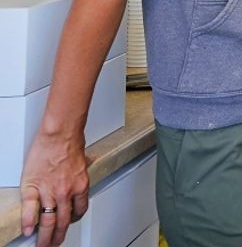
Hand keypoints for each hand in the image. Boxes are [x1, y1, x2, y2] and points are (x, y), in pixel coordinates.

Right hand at [20, 131, 90, 245]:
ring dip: (46, 236)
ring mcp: (50, 191)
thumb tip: (84, 167)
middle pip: (63, 221)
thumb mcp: (83, 162)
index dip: (73, 220)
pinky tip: (27, 231)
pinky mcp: (33, 187)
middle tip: (55, 244)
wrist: (60, 134)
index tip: (68, 224)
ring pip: (49, 220)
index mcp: (80, 186)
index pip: (79, 210)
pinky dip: (29, 222)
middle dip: (59, 236)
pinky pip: (30, 209)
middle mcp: (67, 192)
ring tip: (42, 245)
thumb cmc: (70, 143)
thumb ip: (81, 172)